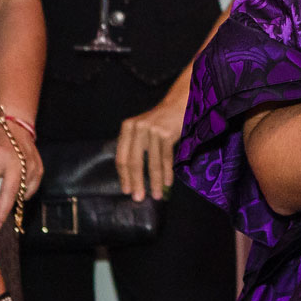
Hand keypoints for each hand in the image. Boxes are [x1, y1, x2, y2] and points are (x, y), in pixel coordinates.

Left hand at [0, 120, 43, 232]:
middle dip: (0, 213)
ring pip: (20, 194)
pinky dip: (21, 194)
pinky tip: (14, 190)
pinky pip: (30, 190)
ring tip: (1, 199)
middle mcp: (17, 162)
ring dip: (9, 201)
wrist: (16, 125)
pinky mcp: (39, 169)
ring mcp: (31, 166)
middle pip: (7, 194)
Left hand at [117, 78, 186, 201]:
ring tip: (155, 195)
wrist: (179, 102)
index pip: (122, 157)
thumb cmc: (160, 120)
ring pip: (152, 162)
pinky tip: (167, 183)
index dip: (124, 176)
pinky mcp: (166, 133)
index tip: (126, 190)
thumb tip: (131, 176)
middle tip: (138, 198)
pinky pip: (165, 158)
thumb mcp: (142, 129)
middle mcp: (137, 128)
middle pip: (134, 161)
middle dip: (136, 182)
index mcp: (127, 128)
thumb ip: (134, 146)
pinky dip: (166, 172)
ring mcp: (152, 130)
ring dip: (154, 181)